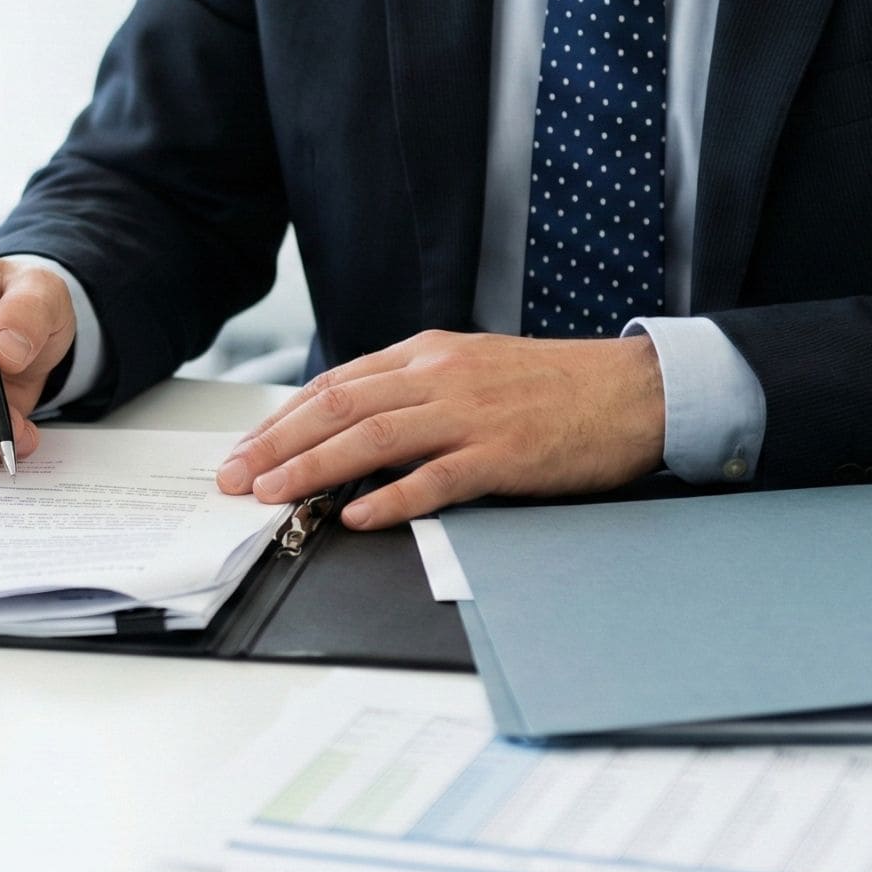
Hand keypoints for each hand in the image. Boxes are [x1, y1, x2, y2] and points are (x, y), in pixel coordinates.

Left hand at [215, 331, 665, 529]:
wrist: (637, 390)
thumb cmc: (555, 386)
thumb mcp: (473, 368)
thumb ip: (414, 389)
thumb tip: (350, 422)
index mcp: (428, 355)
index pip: (335, 384)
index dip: (282, 419)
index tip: (244, 449)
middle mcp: (441, 377)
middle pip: (339, 408)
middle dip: (276, 444)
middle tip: (233, 477)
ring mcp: (472, 415)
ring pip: (374, 438)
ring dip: (314, 468)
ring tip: (272, 493)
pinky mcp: (504, 455)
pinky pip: (437, 478)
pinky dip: (393, 499)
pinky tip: (358, 517)